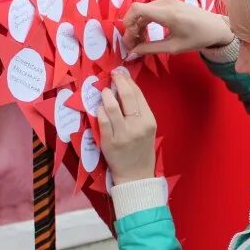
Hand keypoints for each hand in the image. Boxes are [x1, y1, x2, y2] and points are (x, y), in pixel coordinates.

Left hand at [97, 69, 157, 184]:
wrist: (136, 175)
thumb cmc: (141, 150)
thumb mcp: (147, 129)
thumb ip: (138, 111)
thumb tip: (125, 88)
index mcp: (149, 121)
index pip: (138, 95)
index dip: (128, 81)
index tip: (120, 73)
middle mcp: (138, 126)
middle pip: (127, 97)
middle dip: (118, 82)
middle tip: (112, 75)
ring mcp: (123, 134)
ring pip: (112, 107)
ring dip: (106, 95)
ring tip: (104, 91)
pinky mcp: (110, 142)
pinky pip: (102, 121)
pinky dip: (100, 111)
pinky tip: (99, 108)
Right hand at [121, 0, 233, 56]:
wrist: (215, 27)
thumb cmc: (198, 38)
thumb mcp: (174, 47)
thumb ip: (151, 49)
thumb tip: (132, 52)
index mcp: (168, 14)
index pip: (137, 10)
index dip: (127, 24)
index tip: (129, 40)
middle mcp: (165, 3)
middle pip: (137, 11)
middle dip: (131, 28)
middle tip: (133, 45)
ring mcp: (166, 0)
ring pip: (142, 10)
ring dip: (137, 25)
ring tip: (140, 42)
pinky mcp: (168, 1)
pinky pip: (150, 9)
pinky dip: (145, 21)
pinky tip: (147, 34)